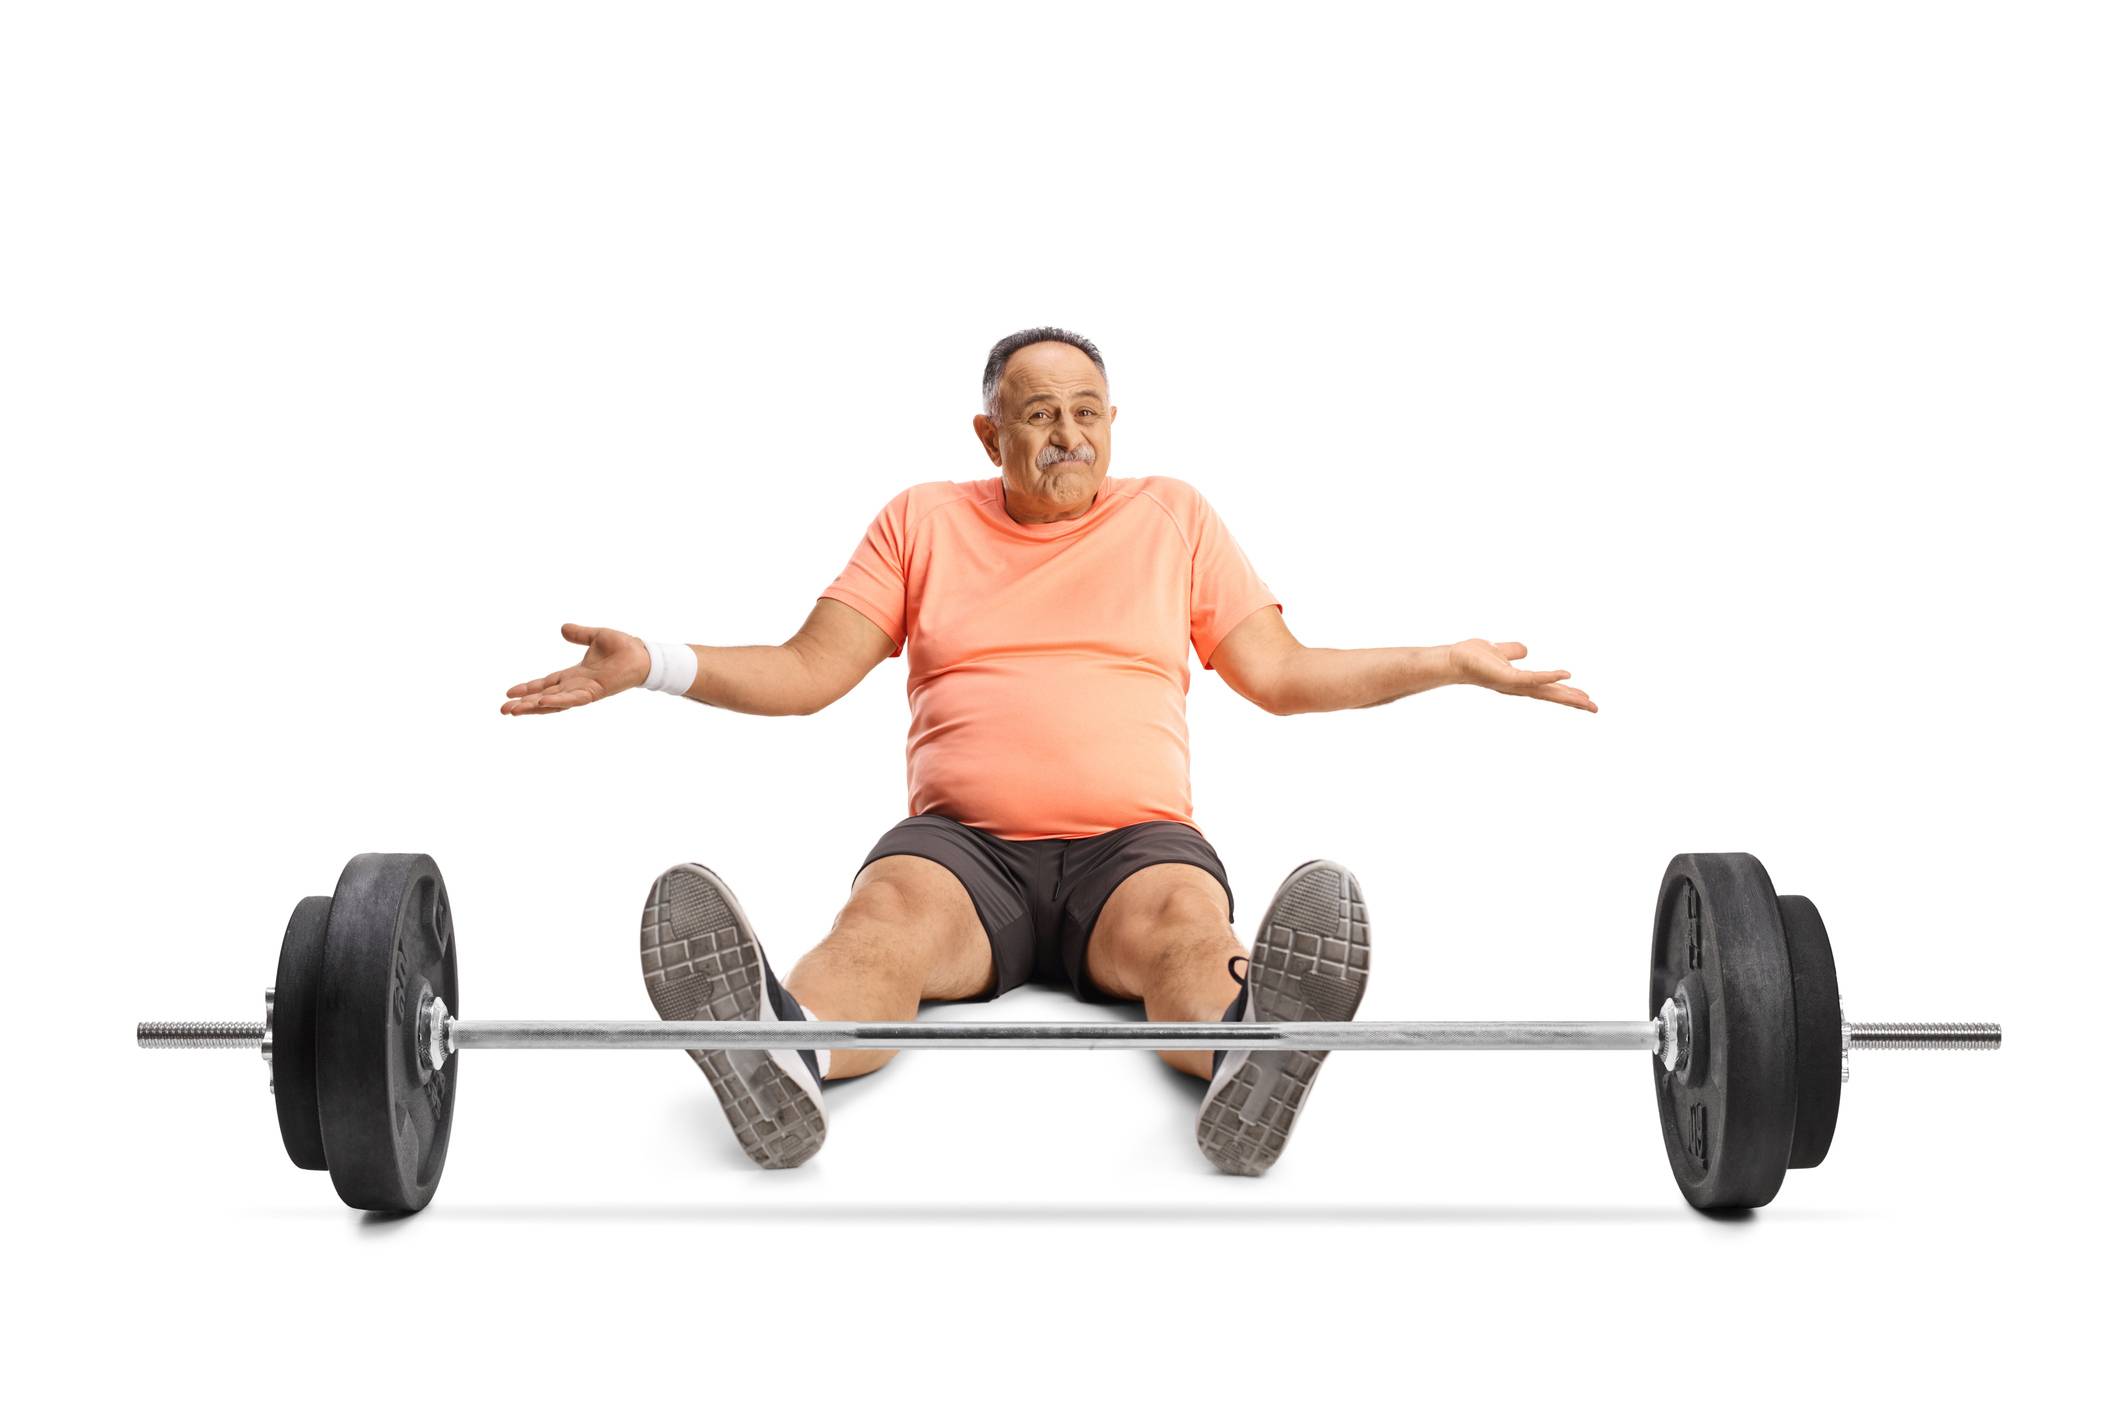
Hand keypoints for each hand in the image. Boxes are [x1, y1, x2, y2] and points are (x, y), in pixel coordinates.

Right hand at [500, 623, 652, 714]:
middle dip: (524, 704)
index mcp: (575, 675)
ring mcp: (585, 691)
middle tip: (503, 710)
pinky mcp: (595, 692)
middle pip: (545, 698)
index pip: (546, 684)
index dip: (528, 689)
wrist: (644, 654)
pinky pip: (572, 700)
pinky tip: (541, 703)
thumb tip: (563, 628)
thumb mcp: (596, 637)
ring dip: (534, 707)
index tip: (509, 693)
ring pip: (554, 703)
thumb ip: (579, 634)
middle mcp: (577, 686)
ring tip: (513, 711)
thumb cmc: (624, 648)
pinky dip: (557, 702)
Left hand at [1449, 639, 1597, 712]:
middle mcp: (1519, 687)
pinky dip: (1549, 676)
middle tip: (1596, 708)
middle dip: (1574, 702)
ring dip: (1568, 696)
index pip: (1548, 689)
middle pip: (1552, 695)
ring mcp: (1515, 684)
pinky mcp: (1508, 678)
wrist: (1454, 660)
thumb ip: (1513, 651)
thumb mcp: (1499, 651)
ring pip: (1547, 691)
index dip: (1566, 693)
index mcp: (1520, 681)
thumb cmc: (1473, 657)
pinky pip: (1533, 678)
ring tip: (1587, 700)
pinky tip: (1566, 674)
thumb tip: (1526, 651)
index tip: (1586, 699)